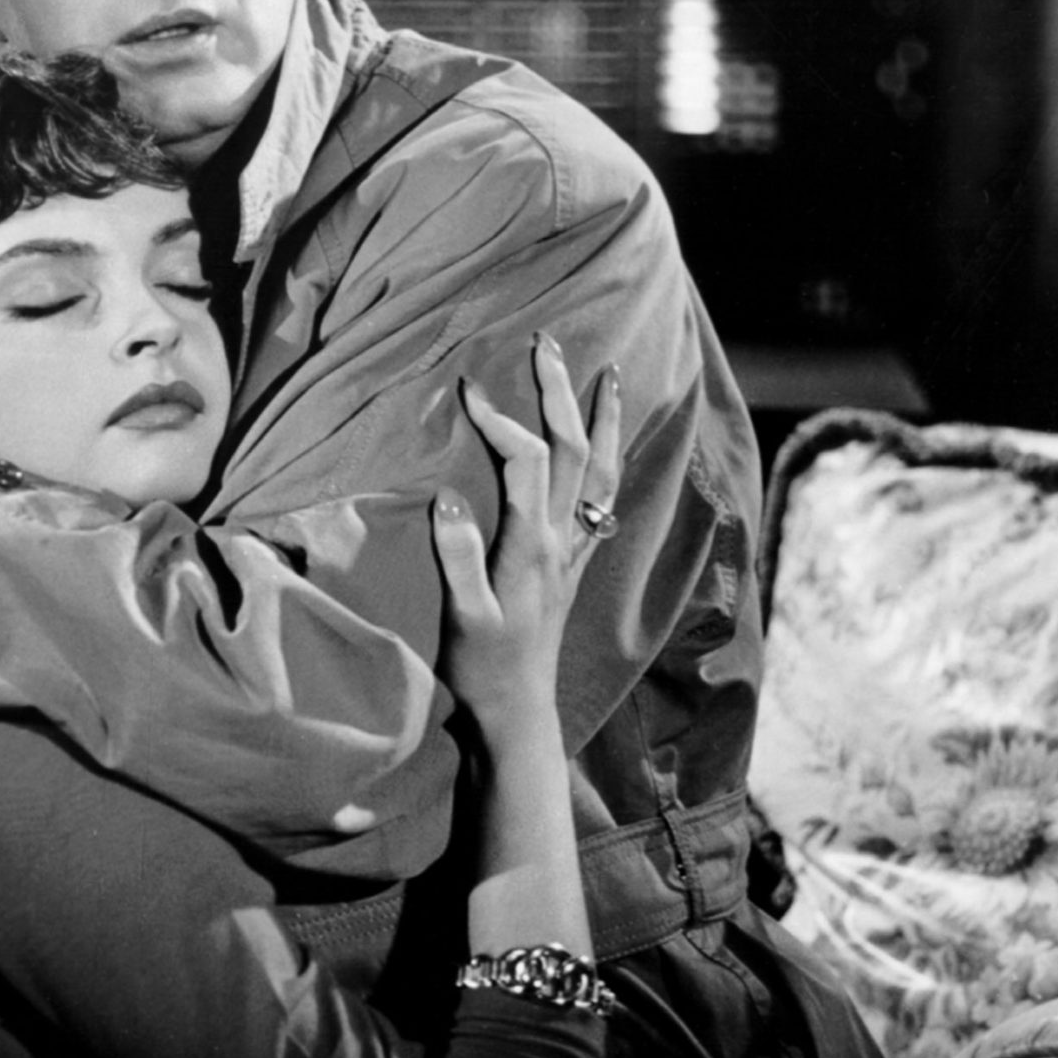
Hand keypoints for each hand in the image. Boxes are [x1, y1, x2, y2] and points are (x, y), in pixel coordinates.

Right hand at [430, 335, 623, 755]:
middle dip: (562, 393)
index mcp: (531, 545)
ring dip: (603, 419)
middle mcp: (561, 540)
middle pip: (575, 450)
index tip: (467, 390)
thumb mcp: (463, 616)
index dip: (499, 421)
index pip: (526, 462)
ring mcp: (573, 551)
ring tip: (606, 374)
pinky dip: (608, 461)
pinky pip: (603, 499)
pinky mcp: (573, 565)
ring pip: (601, 471)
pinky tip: (608, 448)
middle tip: (548, 344)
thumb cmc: (483, 668)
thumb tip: (449, 498)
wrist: (519, 713)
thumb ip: (458, 557)